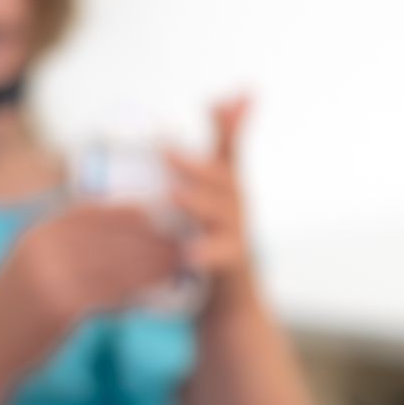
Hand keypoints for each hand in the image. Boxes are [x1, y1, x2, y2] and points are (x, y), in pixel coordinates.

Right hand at [0, 201, 184, 365]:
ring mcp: (49, 277)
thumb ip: (64, 245)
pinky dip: (136, 292)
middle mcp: (41, 249)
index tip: (160, 213)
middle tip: (183, 240)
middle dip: (149, 237)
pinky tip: (157, 292)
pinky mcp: (59, 308)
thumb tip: (114, 225)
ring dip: (151, 264)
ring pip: (115, 265)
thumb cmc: (15, 311)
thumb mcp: (30, 265)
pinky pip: (110, 295)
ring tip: (178, 264)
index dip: (129, 211)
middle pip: (109, 236)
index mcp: (36, 233)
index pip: (91, 212)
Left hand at [166, 96, 254, 300]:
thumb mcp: (203, 203)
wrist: (231, 306)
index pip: (230, 148)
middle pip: (223, 178)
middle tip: (164, 146)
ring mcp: (239, 235)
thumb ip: (193, 166)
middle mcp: (237, 206)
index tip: (221, 98)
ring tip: (173, 195)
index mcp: (227, 187)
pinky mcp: (235, 267)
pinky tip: (189, 254)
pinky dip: (208, 254)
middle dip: (195, 162)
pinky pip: (223, 258)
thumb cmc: (210, 245)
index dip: (229, 123)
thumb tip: (181, 123)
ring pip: (222, 214)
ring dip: (197, 202)